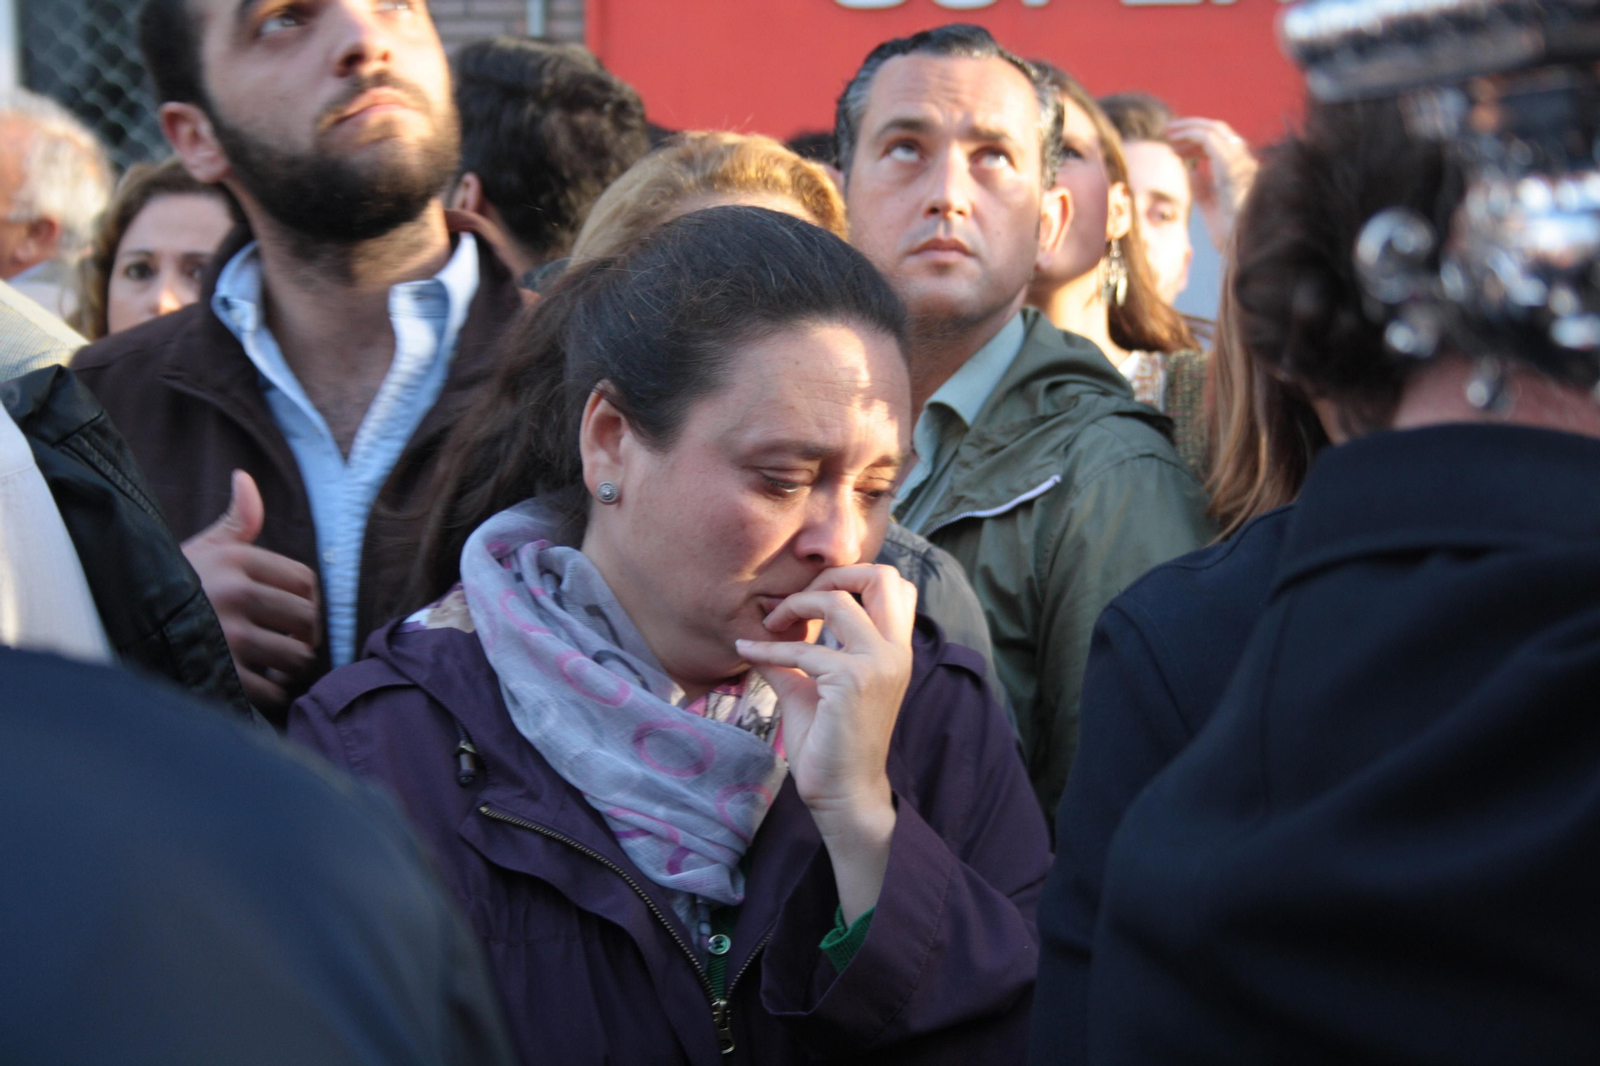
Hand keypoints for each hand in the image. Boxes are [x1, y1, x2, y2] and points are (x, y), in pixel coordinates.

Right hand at [183, 470, 320, 712]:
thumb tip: (245, 478)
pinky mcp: (221, 673)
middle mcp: (235, 593)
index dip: (307, 600)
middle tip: (288, 641)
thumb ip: (237, 520)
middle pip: (307, 619)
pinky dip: (272, 693)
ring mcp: (228, 635)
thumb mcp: (202, 547)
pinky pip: (274, 690)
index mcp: (237, 560)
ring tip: (275, 663)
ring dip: (292, 666)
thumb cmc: (172, 583)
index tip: (292, 611)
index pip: (306, 581)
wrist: (120, 620)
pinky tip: (256, 684)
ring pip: (297, 656)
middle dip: (303, 635)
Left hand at [737, 564, 915, 921]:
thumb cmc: (832, 745)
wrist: (845, 794)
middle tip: (798, 598)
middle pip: (882, 576)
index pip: (895, 587)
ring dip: (796, 604)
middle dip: (834, 572)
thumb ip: (795, 658)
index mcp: (895, 650)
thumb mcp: (814, 689)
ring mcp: (877, 664)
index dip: (854, 575)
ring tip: (770, 624)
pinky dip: (769, 649)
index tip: (812, 597)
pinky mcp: (852, 681)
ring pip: (838, 600)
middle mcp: (895, 651)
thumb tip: (757, 636)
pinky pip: (802, 650)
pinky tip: (747, 653)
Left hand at [1166, 117, 1258, 250]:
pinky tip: (1174, 140)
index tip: (1176, 151)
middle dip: (1193, 130)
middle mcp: (1245, 163)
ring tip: (1168, 132)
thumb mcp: (1213, 212)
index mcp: (1243, 175)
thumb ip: (1203, 191)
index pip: (1222, 148)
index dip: (1198, 145)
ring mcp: (1241, 161)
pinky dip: (1190, 134)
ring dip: (1189, 128)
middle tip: (1168, 132)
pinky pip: (1209, 138)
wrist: (1246, 247)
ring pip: (1216, 130)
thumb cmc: (1233, 238)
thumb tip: (1192, 171)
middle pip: (1220, 134)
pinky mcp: (1231, 163)